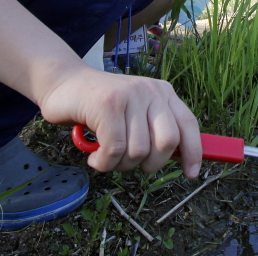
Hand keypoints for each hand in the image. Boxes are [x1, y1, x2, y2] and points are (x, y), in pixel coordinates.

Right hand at [39, 68, 201, 177]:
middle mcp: (151, 91)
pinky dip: (104, 163)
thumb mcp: (134, 114)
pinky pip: (114, 150)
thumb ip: (154, 130)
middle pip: (167, 142)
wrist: (63, 83)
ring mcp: (130, 95)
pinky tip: (95, 157)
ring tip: (106, 155)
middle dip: (151, 164)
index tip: (191, 174)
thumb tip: (180, 159)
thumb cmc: (99, 107)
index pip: (188, 123)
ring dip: (120, 165)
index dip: (193, 151)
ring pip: (138, 151)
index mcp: (163, 93)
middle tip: (130, 163)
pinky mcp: (108, 104)